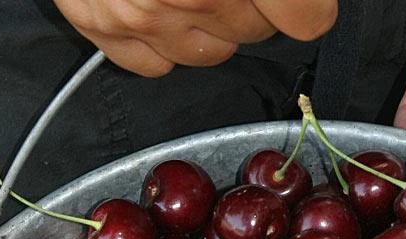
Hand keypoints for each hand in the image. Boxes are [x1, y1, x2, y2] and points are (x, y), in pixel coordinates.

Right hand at [54, 0, 336, 76]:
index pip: (307, 17)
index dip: (307, 1)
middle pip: (256, 31)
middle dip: (254, 1)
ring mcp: (139, 14)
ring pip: (210, 53)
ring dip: (211, 20)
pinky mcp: (99, 25)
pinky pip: (154, 64)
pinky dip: (162, 39)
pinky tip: (158, 1)